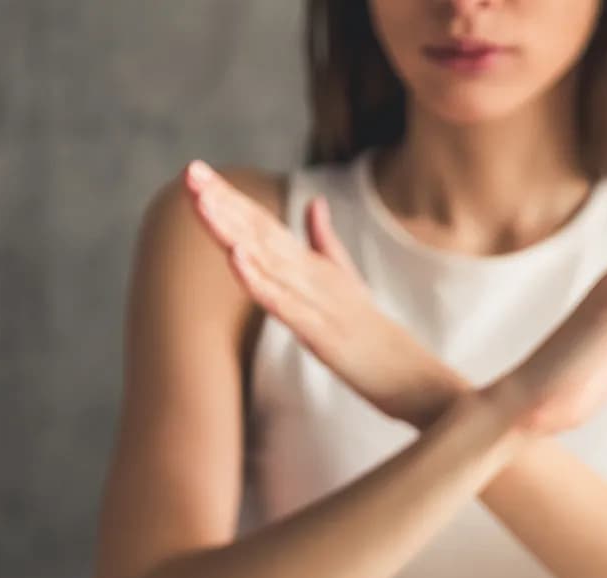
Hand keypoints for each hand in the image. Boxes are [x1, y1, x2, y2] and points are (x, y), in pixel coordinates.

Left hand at [183, 161, 462, 427]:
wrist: (414, 378)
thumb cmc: (377, 339)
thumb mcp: (349, 285)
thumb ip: (327, 245)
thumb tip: (315, 203)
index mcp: (315, 267)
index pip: (266, 226)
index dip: (230, 199)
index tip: (195, 171)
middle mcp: (314, 275)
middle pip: (263, 233)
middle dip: (224, 202)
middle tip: (191, 171)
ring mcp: (318, 301)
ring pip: (268, 260)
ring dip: (234, 231)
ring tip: (203, 203)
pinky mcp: (322, 332)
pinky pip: (284, 304)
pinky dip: (258, 281)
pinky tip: (235, 258)